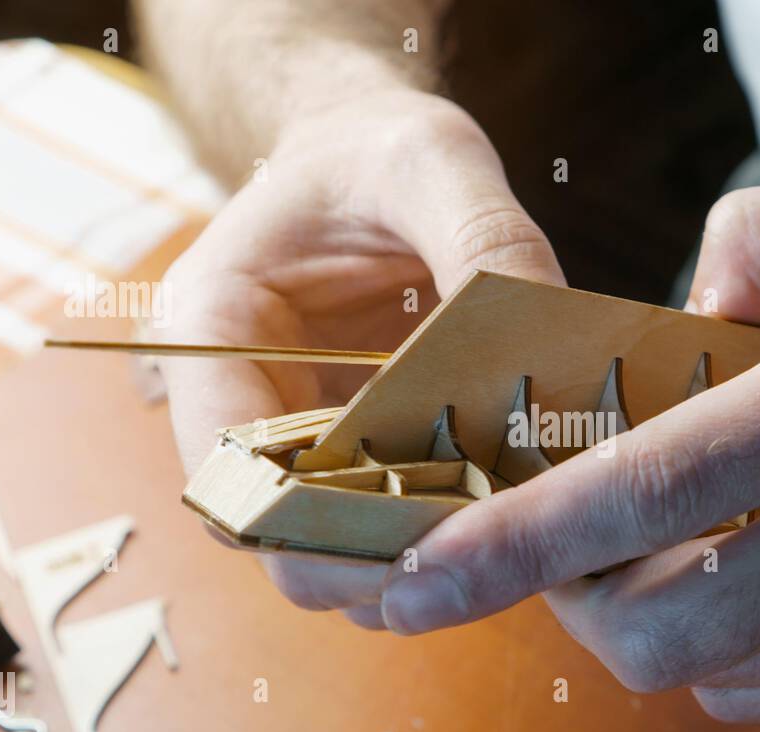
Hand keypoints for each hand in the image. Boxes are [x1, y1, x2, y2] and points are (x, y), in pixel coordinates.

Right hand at [159, 89, 563, 623]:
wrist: (372, 155)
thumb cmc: (378, 144)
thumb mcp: (434, 159)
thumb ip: (486, 240)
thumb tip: (547, 347)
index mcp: (211, 330)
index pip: (234, 478)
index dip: (324, 529)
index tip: (435, 528)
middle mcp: (235, 402)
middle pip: (283, 541)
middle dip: (379, 559)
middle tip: (488, 549)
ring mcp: (293, 439)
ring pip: (335, 553)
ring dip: (414, 559)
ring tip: (507, 536)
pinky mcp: (351, 456)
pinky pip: (385, 526)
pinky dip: (440, 534)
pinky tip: (509, 514)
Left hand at [377, 165, 759, 718]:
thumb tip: (678, 316)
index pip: (647, 490)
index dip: (513, 543)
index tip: (420, 577)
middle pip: (649, 623)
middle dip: (568, 598)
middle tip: (561, 544)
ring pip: (702, 669)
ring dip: (645, 619)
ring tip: (660, 550)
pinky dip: (725, 650)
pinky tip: (756, 581)